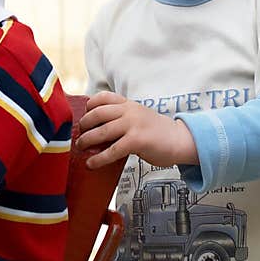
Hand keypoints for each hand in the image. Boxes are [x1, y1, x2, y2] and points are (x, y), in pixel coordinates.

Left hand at [76, 91, 197, 169]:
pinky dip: (98, 158)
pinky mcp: (136, 141)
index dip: (90, 105)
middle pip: (97, 113)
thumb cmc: (158, 132)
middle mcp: (130, 111)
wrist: (180, 140)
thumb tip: (99, 131)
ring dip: (86, 140)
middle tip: (79, 135)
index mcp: (129, 104)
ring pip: (102, 131)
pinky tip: (91, 163)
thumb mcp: (139, 117)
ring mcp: (133, 124)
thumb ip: (123, 119)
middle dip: (84, 125)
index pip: (104, 97)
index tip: (84, 115)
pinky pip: (112, 150)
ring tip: (80, 148)